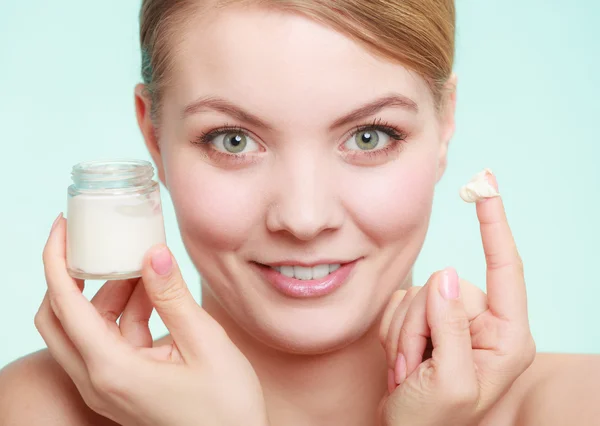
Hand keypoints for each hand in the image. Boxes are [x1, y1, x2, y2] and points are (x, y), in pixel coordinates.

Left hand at [36, 215, 268, 425]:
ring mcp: (109, 387)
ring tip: (142, 264)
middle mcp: (98, 381)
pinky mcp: (123, 387)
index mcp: (111, 370)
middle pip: (58, 318)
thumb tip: (152, 252)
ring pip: (86, 328)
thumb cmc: (226, 408)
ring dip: (107, 292)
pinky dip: (126, 313)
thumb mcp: (206, 344)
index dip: (56, 260)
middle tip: (93, 242)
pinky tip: (153, 294)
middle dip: (72, 275)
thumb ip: (173, 297)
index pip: (64, 305)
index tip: (62, 225)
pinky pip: (110, 341)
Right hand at [378, 174, 535, 425]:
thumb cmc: (430, 423)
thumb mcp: (448, 383)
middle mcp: (484, 326)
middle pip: (446, 285)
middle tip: (413, 365)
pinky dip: (395, 331)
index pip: (505, 271)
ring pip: (420, 294)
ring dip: (405, 332)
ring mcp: (454, 322)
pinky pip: (403, 303)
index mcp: (507, 340)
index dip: (495, 227)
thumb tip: (447, 274)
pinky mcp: (427, 321)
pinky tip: (402, 362)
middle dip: (420, 323)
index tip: (486, 187)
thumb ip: (452, 327)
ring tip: (409, 369)